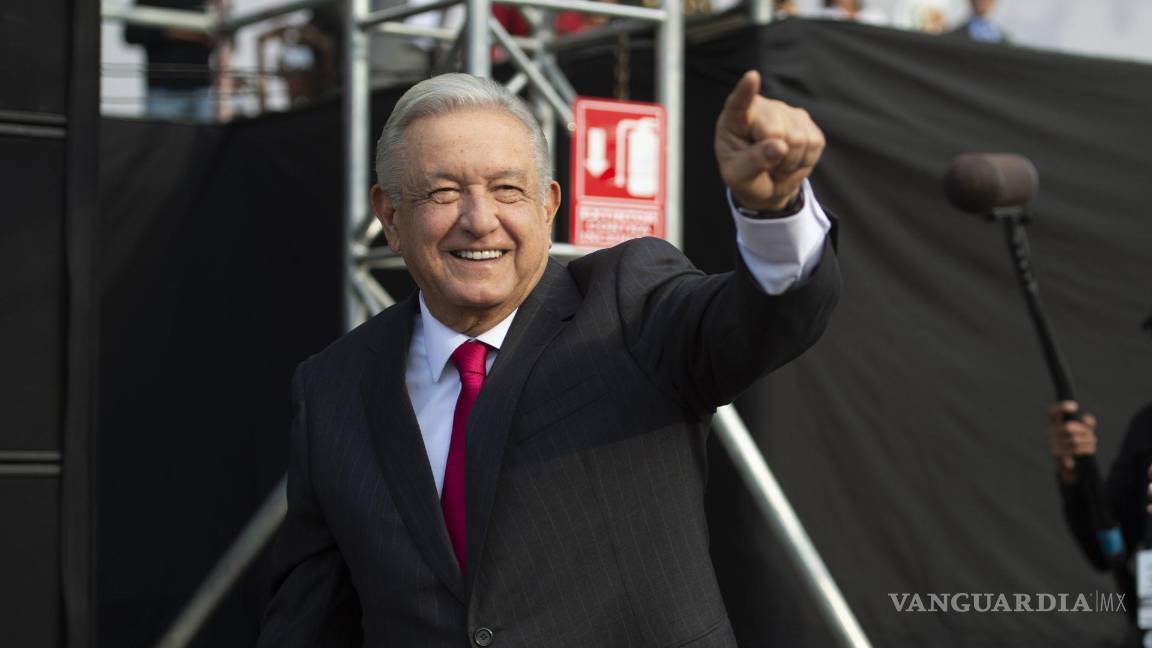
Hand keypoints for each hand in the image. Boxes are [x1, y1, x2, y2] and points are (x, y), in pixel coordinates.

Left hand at [715, 70, 824, 211]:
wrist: (766, 183)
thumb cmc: (745, 176)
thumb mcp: (739, 176)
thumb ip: (754, 161)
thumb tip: (780, 145)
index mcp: (734, 120)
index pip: (739, 103)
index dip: (746, 91)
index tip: (752, 76)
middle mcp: (762, 108)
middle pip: (777, 132)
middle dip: (776, 159)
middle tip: (767, 170)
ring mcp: (786, 111)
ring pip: (799, 139)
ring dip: (790, 163)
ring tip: (777, 166)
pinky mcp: (806, 122)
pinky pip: (815, 143)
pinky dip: (805, 162)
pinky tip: (791, 162)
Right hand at [1047, 401, 1096, 483]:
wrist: (1070, 465)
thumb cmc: (1076, 443)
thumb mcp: (1084, 431)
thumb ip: (1087, 423)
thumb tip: (1087, 419)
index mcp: (1054, 423)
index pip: (1053, 412)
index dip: (1061, 407)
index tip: (1075, 406)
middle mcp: (1050, 431)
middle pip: (1069, 427)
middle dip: (1083, 431)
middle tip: (1091, 435)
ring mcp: (1052, 443)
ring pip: (1073, 439)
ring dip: (1087, 440)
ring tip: (1093, 441)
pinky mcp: (1056, 454)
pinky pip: (1074, 449)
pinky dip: (1086, 449)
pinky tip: (1091, 449)